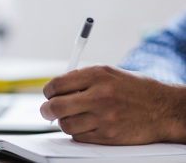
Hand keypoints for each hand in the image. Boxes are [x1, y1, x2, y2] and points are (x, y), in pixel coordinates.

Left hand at [40, 65, 185, 144]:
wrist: (163, 108)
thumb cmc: (134, 89)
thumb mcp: (108, 73)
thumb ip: (82, 79)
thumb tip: (56, 89)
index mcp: (97, 75)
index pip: (57, 84)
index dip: (48, 91)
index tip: (48, 94)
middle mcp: (100, 95)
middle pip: (56, 106)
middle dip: (46, 110)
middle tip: (47, 111)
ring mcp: (104, 117)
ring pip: (66, 124)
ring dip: (63, 122)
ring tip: (70, 117)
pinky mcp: (108, 135)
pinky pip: (79, 137)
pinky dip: (77, 132)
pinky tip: (85, 125)